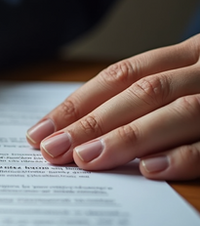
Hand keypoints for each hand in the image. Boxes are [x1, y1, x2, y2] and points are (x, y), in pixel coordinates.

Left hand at [26, 34, 199, 179]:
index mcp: (189, 55)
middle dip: (93, 122)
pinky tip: (147, 169)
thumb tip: (79, 129)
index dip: (78, 103)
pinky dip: (180, 156)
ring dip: (127, 137)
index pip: (122, 76)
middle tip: (53, 149)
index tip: (40, 131)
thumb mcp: (189, 78)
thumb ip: (148, 95)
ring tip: (86, 158)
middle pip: (142, 92)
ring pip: (178, 112)